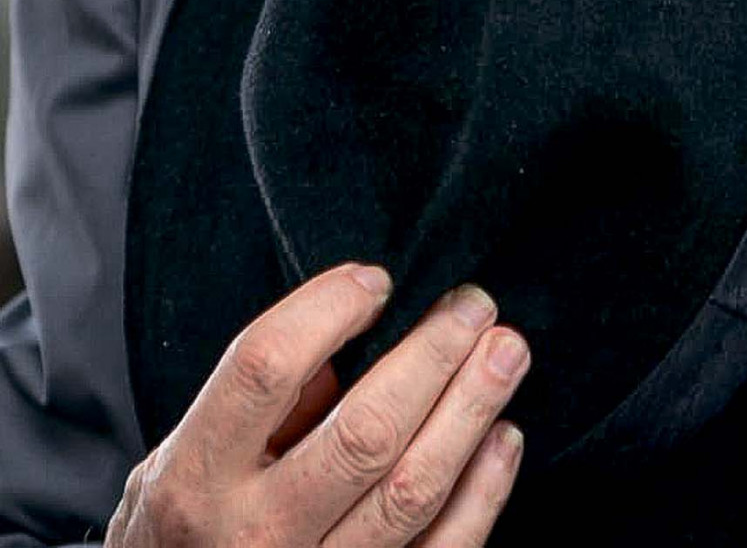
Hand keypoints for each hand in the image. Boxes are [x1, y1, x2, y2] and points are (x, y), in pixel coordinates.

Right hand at [106, 261, 528, 546]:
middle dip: (433, 355)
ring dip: (471, 411)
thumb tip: (355, 339)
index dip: (327, 309)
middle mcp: (253, 536)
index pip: (265, 370)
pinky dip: (483, 494)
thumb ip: (258, 403)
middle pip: (363, 432)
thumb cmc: (185, 527)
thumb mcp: (182, 457)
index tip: (376, 281)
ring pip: (411, 492)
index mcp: (197, 478)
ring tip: (506, 352)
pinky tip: (503, 438)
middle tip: (474, 303)